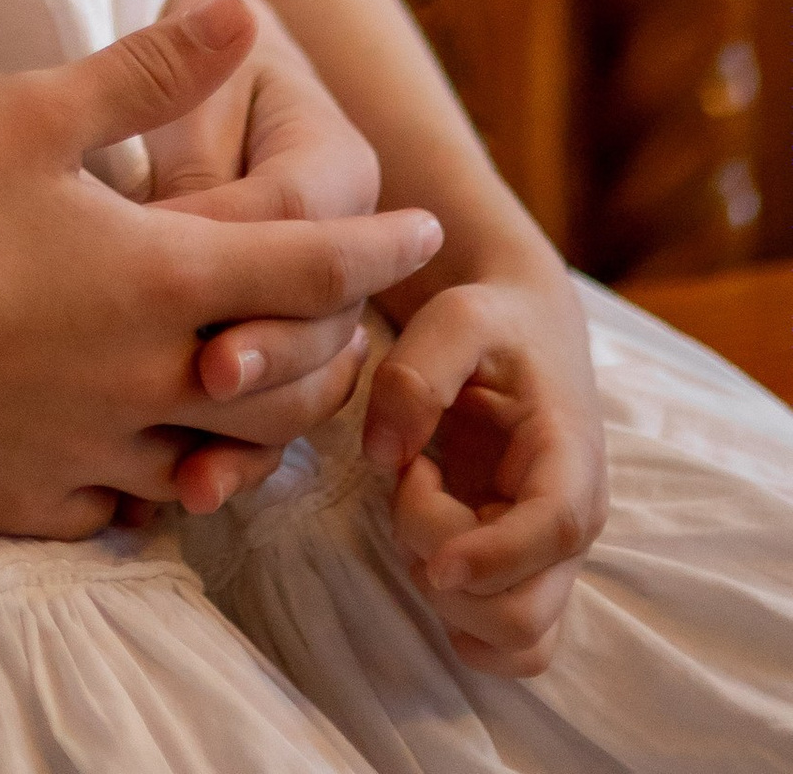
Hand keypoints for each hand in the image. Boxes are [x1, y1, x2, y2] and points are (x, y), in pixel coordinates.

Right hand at [0, 0, 442, 537]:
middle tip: (343, 322)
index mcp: (160, 277)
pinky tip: (154, 455)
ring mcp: (95, 451)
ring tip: (258, 390)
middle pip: (290, 386)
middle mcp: (148, 376)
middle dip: (333, 354)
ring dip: (255, 426)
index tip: (425, 234)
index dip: (378, 250)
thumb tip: (244, 13)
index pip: (312, 268)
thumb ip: (149, 71)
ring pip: (220, 461)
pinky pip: (131, 508)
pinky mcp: (39, 500)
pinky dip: (161, 481)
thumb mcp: (36, 111)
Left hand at [363, 263, 606, 675]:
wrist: (523, 327)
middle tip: (413, 481)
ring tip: (421, 504)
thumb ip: (415, 375)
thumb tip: (385, 457)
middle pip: (523, 610)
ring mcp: (552, 555)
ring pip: (514, 637)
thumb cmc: (493, 322)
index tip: (431, 553)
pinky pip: (510, 644)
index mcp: (569, 458)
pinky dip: (462, 621)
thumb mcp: (455, 316)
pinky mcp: (527, 569)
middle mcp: (574, 521)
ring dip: (447, 594)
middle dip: (445, 566)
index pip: (554, 532)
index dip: (492, 556)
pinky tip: (430, 556)